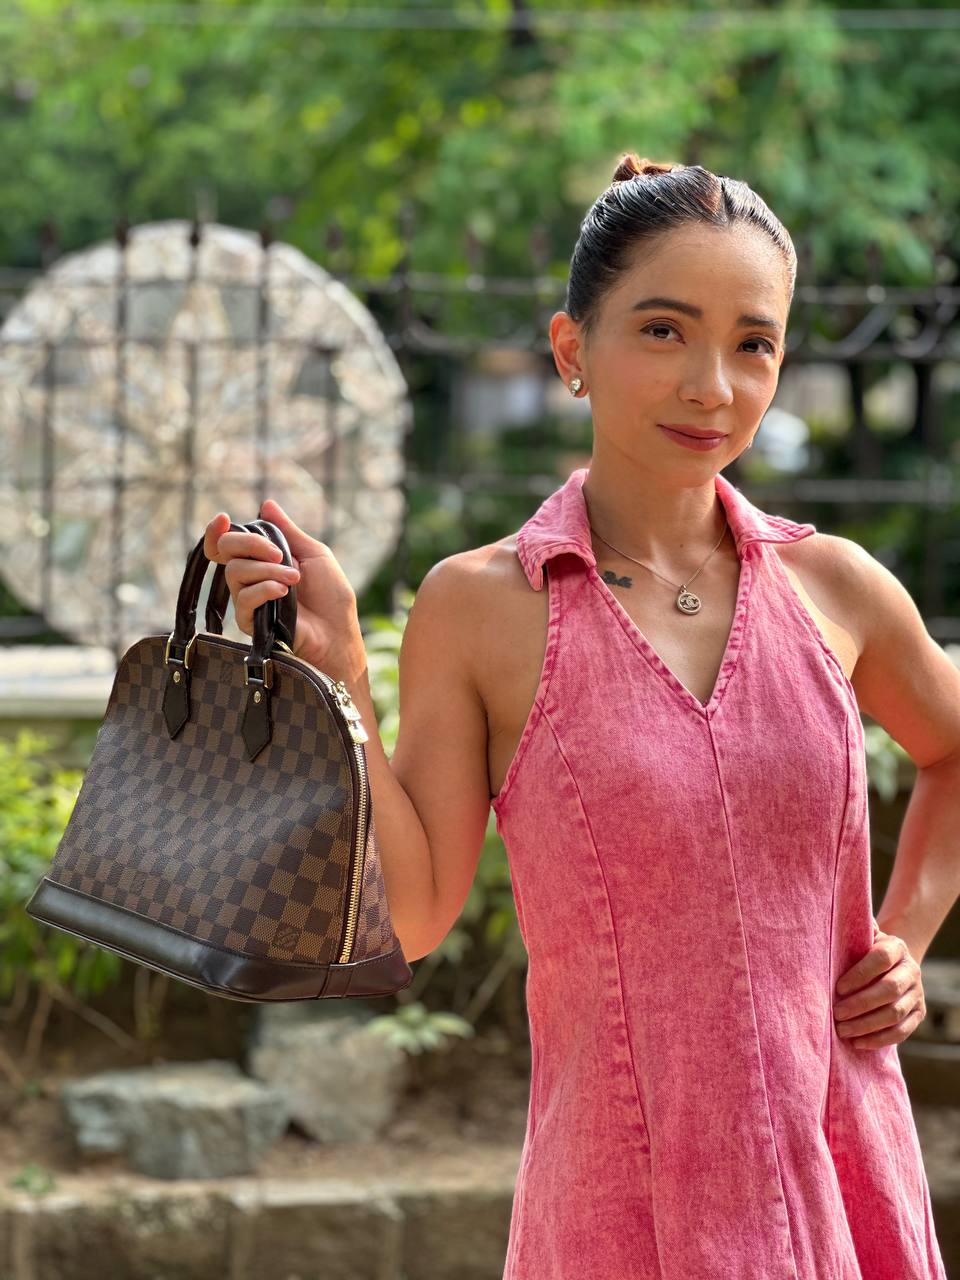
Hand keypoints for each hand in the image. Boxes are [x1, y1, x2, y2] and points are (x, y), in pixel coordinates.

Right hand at [202, 498, 365, 682]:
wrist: (338, 632)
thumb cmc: (331, 596)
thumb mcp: (314, 554)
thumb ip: (288, 531)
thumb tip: (266, 504)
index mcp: (262, 559)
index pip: (226, 543)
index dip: (217, 531)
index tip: (224, 519)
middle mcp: (250, 577)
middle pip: (225, 550)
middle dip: (251, 544)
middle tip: (278, 553)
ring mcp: (248, 599)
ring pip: (235, 572)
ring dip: (267, 571)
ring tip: (294, 580)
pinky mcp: (249, 622)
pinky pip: (243, 599)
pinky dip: (264, 590)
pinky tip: (284, 593)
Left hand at [832, 924, 926, 1049]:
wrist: (891, 965)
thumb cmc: (864, 950)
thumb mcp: (860, 938)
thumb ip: (851, 930)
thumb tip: (828, 917)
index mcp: (897, 947)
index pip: (880, 959)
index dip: (858, 975)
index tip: (837, 988)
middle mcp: (911, 970)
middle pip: (889, 990)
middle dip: (860, 1004)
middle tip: (836, 1013)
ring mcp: (918, 994)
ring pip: (894, 1014)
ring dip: (866, 1025)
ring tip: (841, 1030)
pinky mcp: (918, 1015)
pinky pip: (901, 1032)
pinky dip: (878, 1039)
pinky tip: (857, 1042)